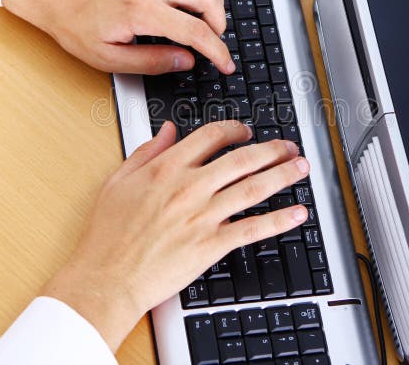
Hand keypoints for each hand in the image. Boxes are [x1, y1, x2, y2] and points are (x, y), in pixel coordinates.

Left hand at [1, 0, 233, 74]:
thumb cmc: (70, 19)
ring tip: (210, 16)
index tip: (225, 63)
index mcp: (142, 12)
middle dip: (221, 23)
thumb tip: (184, 61)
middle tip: (215, 40)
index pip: (196, 32)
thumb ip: (150, 61)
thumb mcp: (106, 57)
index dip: (218, 51)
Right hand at [42, 121, 309, 351]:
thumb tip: (168, 131)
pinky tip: (297, 212)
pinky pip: (253, 228)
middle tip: (288, 147)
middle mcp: (189, 187)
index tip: (246, 131)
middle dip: (271, 149)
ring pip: (254, 188)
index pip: (211, 137)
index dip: (235, 130)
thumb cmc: (107, 234)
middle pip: (242, 159)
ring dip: (282, 175)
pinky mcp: (211, 245)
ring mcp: (203, 216)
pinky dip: (279, 219)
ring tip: (301, 168)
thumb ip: (146, 152)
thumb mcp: (118, 181)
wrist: (107, 278)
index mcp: (167, 168)